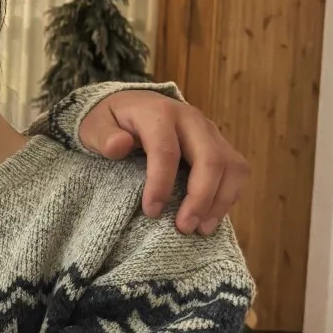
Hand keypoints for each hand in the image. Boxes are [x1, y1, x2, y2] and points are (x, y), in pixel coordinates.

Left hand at [78, 91, 249, 235]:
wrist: (130, 104)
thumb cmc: (110, 120)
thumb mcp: (94, 125)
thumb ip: (103, 136)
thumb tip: (119, 145)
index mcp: (158, 113)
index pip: (166, 150)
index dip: (161, 184)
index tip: (151, 212)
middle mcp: (191, 119)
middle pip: (210, 159)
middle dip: (200, 198)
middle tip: (184, 227)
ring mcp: (210, 131)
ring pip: (232, 166)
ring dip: (220, 201)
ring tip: (201, 229)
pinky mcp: (220, 144)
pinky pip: (237, 170)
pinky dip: (229, 195)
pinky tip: (210, 217)